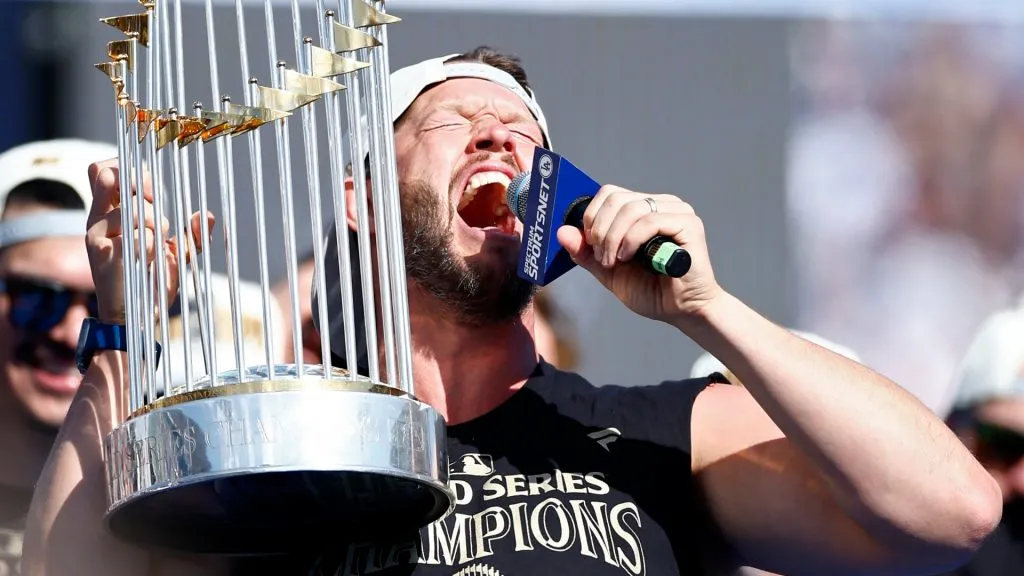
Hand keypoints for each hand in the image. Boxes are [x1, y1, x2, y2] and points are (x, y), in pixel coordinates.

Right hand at [86, 158, 213, 323]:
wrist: (138, 315)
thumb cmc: (153, 281)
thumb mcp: (177, 254)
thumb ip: (191, 234)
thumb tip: (207, 215)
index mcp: (109, 214)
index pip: (106, 171)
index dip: (132, 173)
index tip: (152, 192)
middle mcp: (97, 220)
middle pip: (117, 180)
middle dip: (145, 194)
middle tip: (156, 220)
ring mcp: (96, 236)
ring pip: (133, 211)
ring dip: (153, 229)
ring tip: (150, 251)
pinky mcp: (100, 253)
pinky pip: (136, 237)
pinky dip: (148, 248)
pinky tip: (143, 261)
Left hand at [556, 185, 722, 323]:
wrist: (682, 311)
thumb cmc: (651, 290)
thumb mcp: (608, 270)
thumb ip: (586, 252)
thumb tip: (562, 232)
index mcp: (643, 209)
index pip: (610, 193)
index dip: (592, 215)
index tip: (589, 243)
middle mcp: (661, 204)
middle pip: (617, 198)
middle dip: (600, 229)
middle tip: (601, 257)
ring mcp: (677, 211)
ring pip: (631, 208)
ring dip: (613, 238)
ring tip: (614, 261)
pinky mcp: (689, 224)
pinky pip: (650, 221)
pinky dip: (631, 240)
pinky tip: (628, 257)